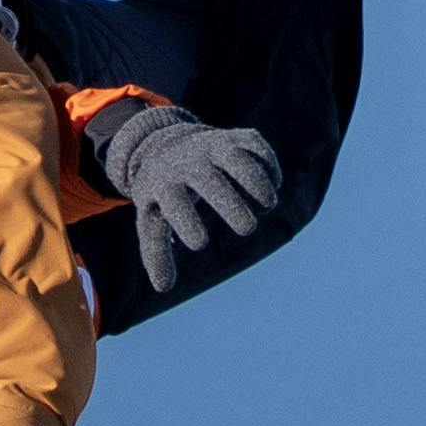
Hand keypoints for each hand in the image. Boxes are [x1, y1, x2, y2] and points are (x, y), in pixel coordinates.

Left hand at [80, 96, 286, 287]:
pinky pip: (255, 146)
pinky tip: (272, 187)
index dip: (186, 222)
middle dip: (230, 204)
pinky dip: (269, 165)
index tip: (200, 244)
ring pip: (237, 157)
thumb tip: (163, 287)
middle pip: (209, 180)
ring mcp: (213, 146)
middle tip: (247, 229)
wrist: (165, 145)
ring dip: (256, 182)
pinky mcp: (235, 138)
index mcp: (164, 183)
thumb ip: (157, 252)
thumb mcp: (152, 219)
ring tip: (266, 206)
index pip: (174, 201)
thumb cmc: (162, 194)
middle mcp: (189, 161)